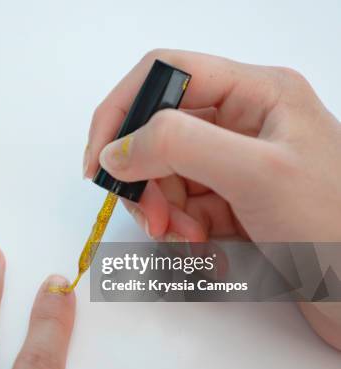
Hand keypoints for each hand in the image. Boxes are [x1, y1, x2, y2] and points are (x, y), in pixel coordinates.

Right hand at [84, 49, 340, 242]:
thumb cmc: (337, 229)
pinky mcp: (233, 200)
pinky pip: (182, 204)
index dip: (123, 111)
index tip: (100, 162)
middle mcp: (244, 121)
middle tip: (153, 216)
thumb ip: (180, 146)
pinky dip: (180, 226)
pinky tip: (202, 245)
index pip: (165, 73)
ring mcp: (236, 163)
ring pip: (165, 172)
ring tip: (189, 238)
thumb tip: (116, 150)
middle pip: (158, 130)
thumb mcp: (258, 175)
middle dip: (146, 176)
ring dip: (162, 208)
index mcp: (257, 92)